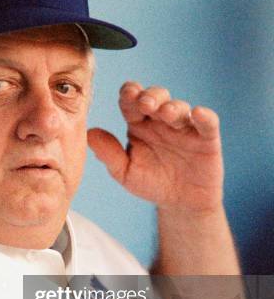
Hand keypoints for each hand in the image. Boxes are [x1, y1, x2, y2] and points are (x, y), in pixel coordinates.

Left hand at [87, 81, 223, 211]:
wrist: (179, 204)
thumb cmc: (151, 183)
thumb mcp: (125, 172)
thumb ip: (109, 154)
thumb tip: (89, 133)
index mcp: (138, 124)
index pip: (131, 102)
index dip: (130, 94)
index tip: (127, 94)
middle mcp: (160, 120)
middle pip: (156, 96)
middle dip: (150, 96)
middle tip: (144, 103)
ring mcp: (184, 127)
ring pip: (179, 107)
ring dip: (172, 107)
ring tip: (165, 114)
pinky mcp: (206, 138)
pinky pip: (208, 122)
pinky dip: (204, 116)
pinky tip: (198, 114)